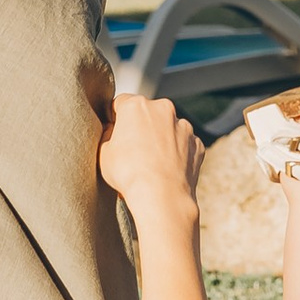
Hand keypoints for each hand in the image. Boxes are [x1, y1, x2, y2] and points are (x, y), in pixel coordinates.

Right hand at [98, 87, 202, 225]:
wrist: (162, 196)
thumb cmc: (129, 174)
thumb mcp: (103, 153)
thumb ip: (107, 135)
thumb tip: (112, 130)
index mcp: (136, 106)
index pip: (121, 103)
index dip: (115, 118)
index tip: (114, 133)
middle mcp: (162, 108)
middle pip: (147, 113)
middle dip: (141, 126)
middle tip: (133, 150)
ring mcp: (183, 125)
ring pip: (168, 127)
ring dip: (160, 138)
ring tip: (152, 163)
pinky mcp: (196, 142)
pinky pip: (183, 143)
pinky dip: (177, 152)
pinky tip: (167, 169)